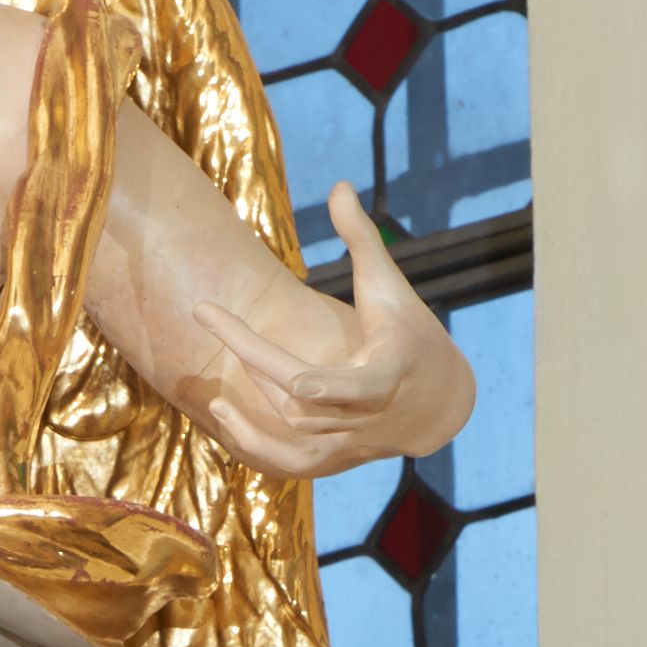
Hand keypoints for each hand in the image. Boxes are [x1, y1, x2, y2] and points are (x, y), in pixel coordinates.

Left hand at [187, 185, 474, 478]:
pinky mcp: (336, 457)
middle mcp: (367, 413)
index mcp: (387, 372)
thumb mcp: (390, 287)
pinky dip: (254, 446)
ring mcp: (351, 441)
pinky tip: (221, 414)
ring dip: (251, 402)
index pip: (351, 383)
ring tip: (215, 379)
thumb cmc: (410, 335)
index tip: (297, 380)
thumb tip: (339, 184)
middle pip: (303, 400)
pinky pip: (289, 463)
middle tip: (207, 313)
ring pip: (293, 431)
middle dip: (253, 357)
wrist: (438, 404)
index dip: (326, 387)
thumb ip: (362, 239)